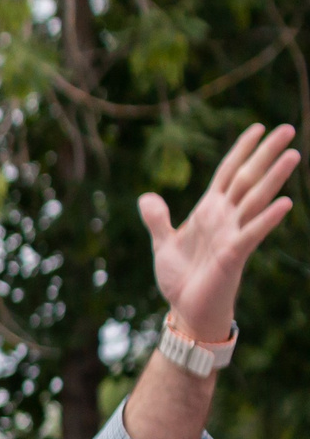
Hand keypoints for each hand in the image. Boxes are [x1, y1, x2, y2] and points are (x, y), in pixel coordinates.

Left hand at [140, 123, 298, 342]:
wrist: (186, 310)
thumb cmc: (181, 278)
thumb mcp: (163, 244)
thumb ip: (157, 219)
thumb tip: (146, 196)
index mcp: (209, 211)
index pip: (228, 173)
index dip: (241, 150)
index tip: (258, 127)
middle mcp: (225, 218)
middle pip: (248, 178)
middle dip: (266, 154)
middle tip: (288, 128)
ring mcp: (232, 234)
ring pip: (256, 200)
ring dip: (273, 178)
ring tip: (293, 155)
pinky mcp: (234, 255)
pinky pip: (252, 233)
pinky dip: (267, 219)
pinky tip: (284, 203)